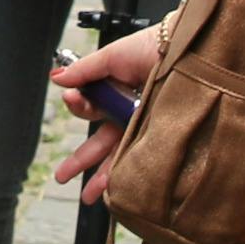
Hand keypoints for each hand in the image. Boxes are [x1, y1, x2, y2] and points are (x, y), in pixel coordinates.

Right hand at [48, 26, 166, 199]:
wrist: (187, 49)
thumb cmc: (152, 47)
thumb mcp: (112, 56)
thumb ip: (84, 71)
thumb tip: (57, 78)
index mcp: (116, 93)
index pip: (91, 110)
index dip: (79, 107)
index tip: (73, 99)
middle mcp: (130, 113)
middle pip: (101, 141)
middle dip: (80, 160)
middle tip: (62, 175)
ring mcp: (146, 128)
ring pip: (119, 157)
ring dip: (101, 177)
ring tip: (88, 196)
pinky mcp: (161, 138)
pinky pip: (141, 160)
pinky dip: (127, 175)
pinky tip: (117, 190)